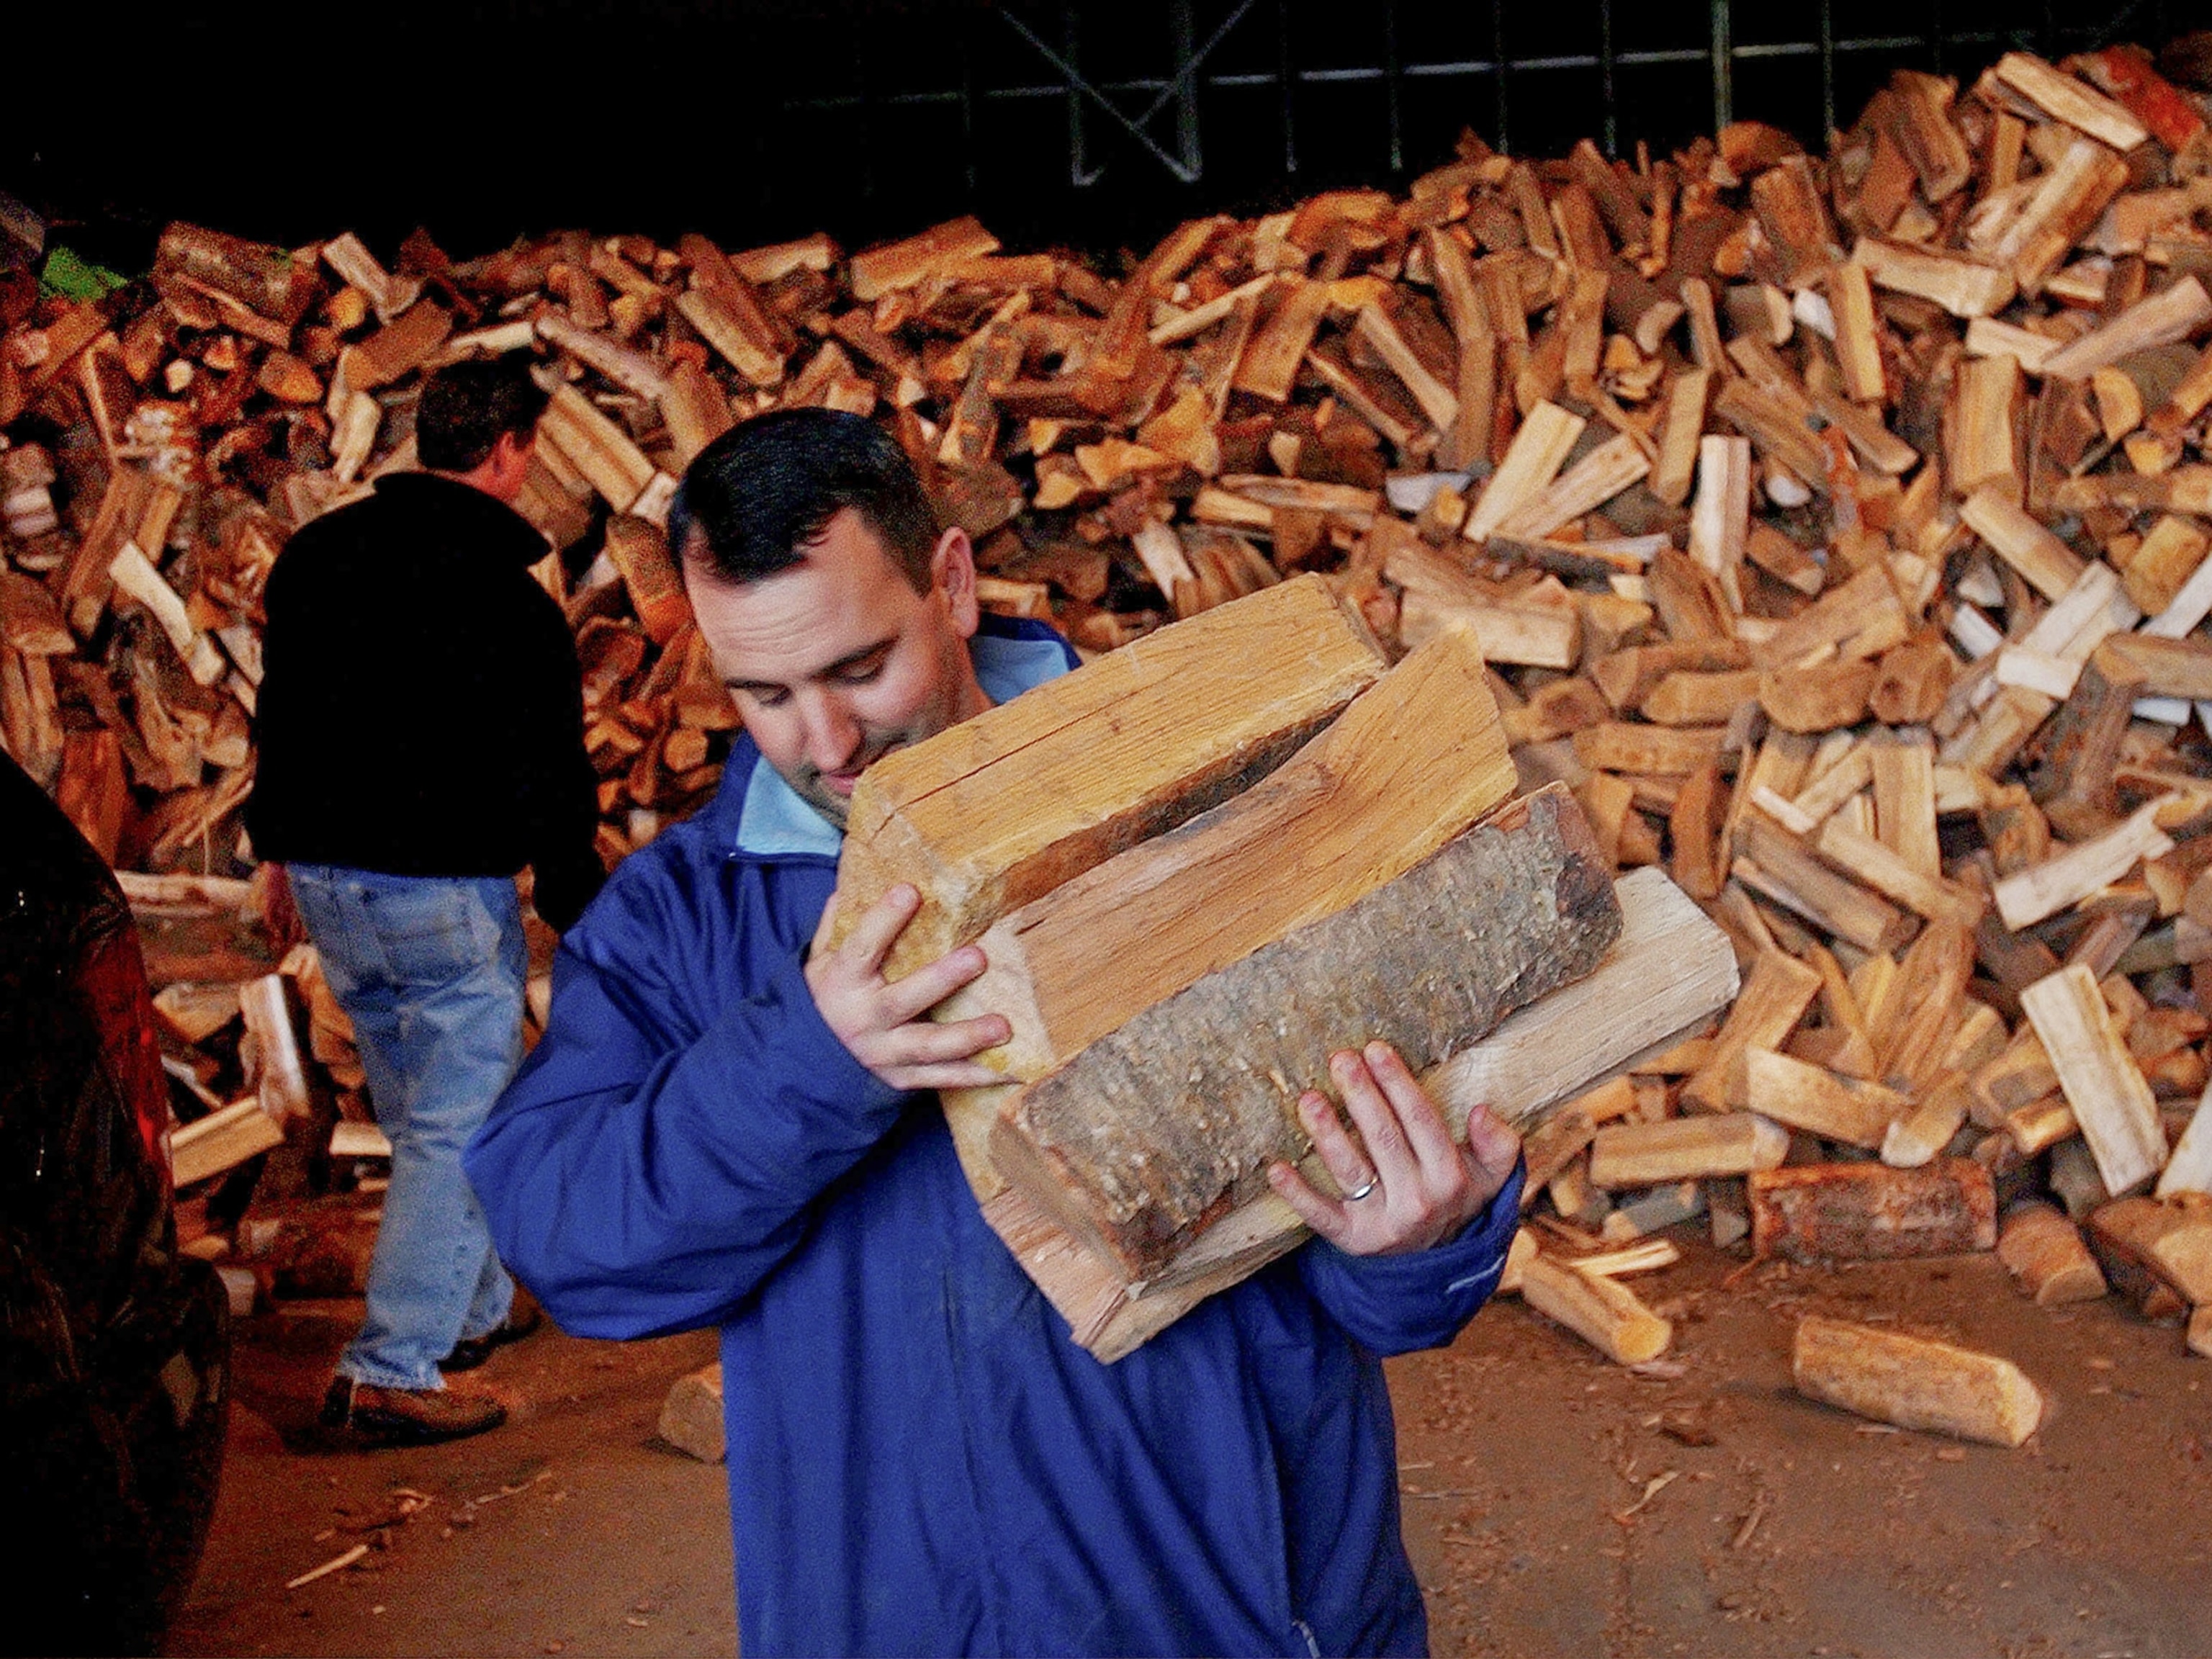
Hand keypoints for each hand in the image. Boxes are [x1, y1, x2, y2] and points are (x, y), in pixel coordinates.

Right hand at [806, 884, 1010, 1091]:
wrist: (808, 1063)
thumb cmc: (824, 999)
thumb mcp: (819, 961)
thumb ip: (836, 925)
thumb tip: (851, 883)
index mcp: (842, 982)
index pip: (861, 948)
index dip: (884, 920)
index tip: (910, 890)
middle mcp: (863, 1020)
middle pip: (902, 1000)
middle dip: (941, 980)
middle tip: (977, 957)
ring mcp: (884, 1054)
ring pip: (928, 1047)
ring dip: (968, 1037)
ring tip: (1003, 1026)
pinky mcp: (902, 1078)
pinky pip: (943, 1079)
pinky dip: (977, 1077)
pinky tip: (1011, 1071)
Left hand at [1267, 1042, 1521, 1256]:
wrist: (1433, 1263)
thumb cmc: (1455, 1199)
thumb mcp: (1490, 1176)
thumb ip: (1499, 1144)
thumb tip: (1481, 1111)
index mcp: (1450, 1178)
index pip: (1421, 1121)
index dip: (1398, 1084)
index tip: (1376, 1049)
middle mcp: (1417, 1201)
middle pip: (1383, 1139)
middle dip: (1361, 1094)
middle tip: (1340, 1058)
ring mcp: (1382, 1222)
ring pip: (1350, 1171)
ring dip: (1327, 1133)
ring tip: (1309, 1099)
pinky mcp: (1352, 1239)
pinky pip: (1322, 1216)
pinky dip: (1298, 1194)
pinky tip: (1277, 1169)